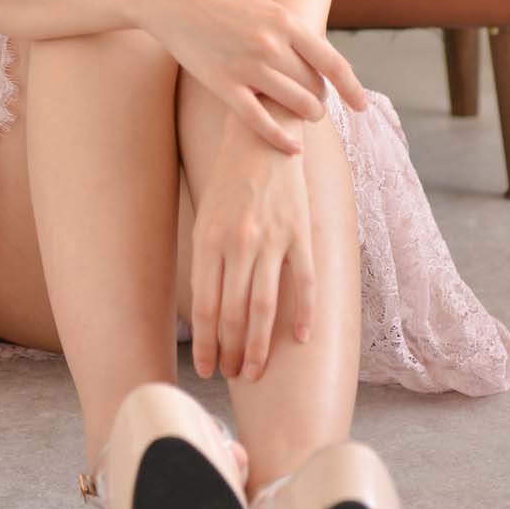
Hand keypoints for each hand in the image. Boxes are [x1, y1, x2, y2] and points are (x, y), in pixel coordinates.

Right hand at [143, 0, 367, 155]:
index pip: (332, 62)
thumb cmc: (218, 1)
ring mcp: (247, 66)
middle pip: (313, 86)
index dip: (351, 88)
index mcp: (285, 21)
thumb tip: (316, 55)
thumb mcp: (262, 5)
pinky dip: (281, 138)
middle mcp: (271, 44)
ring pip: (294, 105)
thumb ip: (288, 30)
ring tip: (306, 118)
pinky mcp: (223, 84)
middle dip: (320, 99)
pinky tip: (292, 147)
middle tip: (316, 104)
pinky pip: (260, 121)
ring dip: (305, 116)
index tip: (362, 106)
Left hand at [189, 119, 314, 383]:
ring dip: (260, 347)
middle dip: (231, 352)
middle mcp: (237, 243)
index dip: (206, 344)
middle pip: (234, 315)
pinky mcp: (300, 232)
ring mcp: (271, 239)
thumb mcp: (205, 217)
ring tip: (256, 372)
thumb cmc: (229, 180)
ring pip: (265, 307)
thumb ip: (207, 261)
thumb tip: (208, 311)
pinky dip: (304, 315)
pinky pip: (304, 282)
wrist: (263, 133)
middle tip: (233, 375)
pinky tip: (301, 340)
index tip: (206, 368)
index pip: (205, 307)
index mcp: (208, 241)